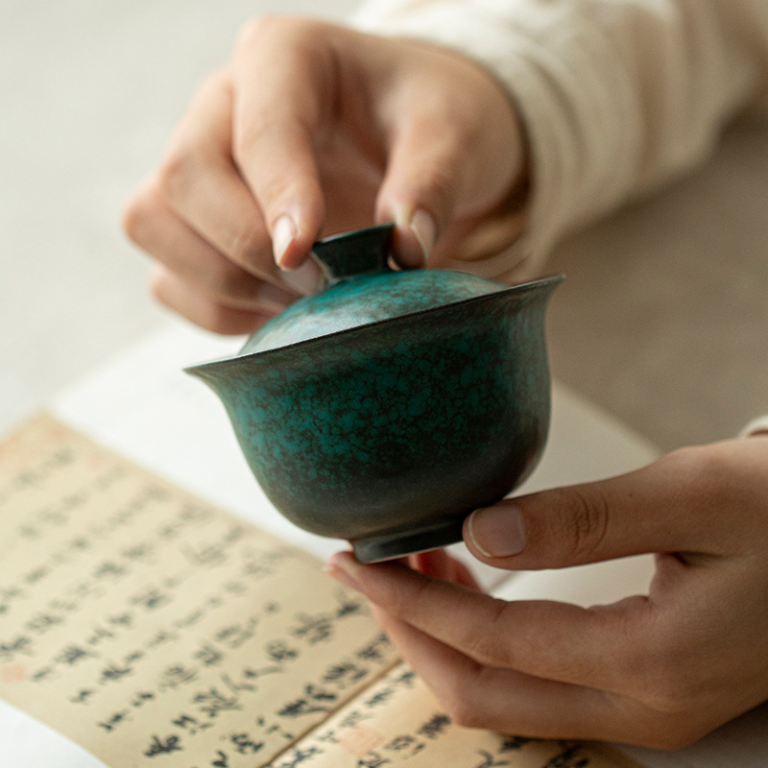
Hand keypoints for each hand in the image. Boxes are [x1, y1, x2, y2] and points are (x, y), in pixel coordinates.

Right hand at [123, 17, 526, 333]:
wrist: (416, 140)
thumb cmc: (431, 120)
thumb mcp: (456, 134)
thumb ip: (433, 182)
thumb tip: (402, 249)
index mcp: (285, 59)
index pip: (257, 128)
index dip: (277, 196)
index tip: (310, 254)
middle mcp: (223, 107)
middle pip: (183, 181)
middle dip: (250, 251)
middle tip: (323, 287)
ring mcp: (201, 166)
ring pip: (155, 226)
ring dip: (225, 282)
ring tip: (302, 300)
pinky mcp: (196, 226)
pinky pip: (172, 280)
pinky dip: (220, 309)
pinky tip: (280, 309)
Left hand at [327, 436, 767, 748]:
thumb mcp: (690, 496)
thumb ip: (582, 519)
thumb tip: (481, 530)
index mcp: (648, 662)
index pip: (490, 641)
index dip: (414, 601)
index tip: (362, 562)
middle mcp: (642, 707)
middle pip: (484, 694)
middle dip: (413, 632)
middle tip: (371, 568)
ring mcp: (647, 710)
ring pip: (508, 699)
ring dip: (447, 638)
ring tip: (413, 566)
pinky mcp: (649, 690)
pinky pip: (541, 686)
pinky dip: (488, 642)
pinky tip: (473, 583)